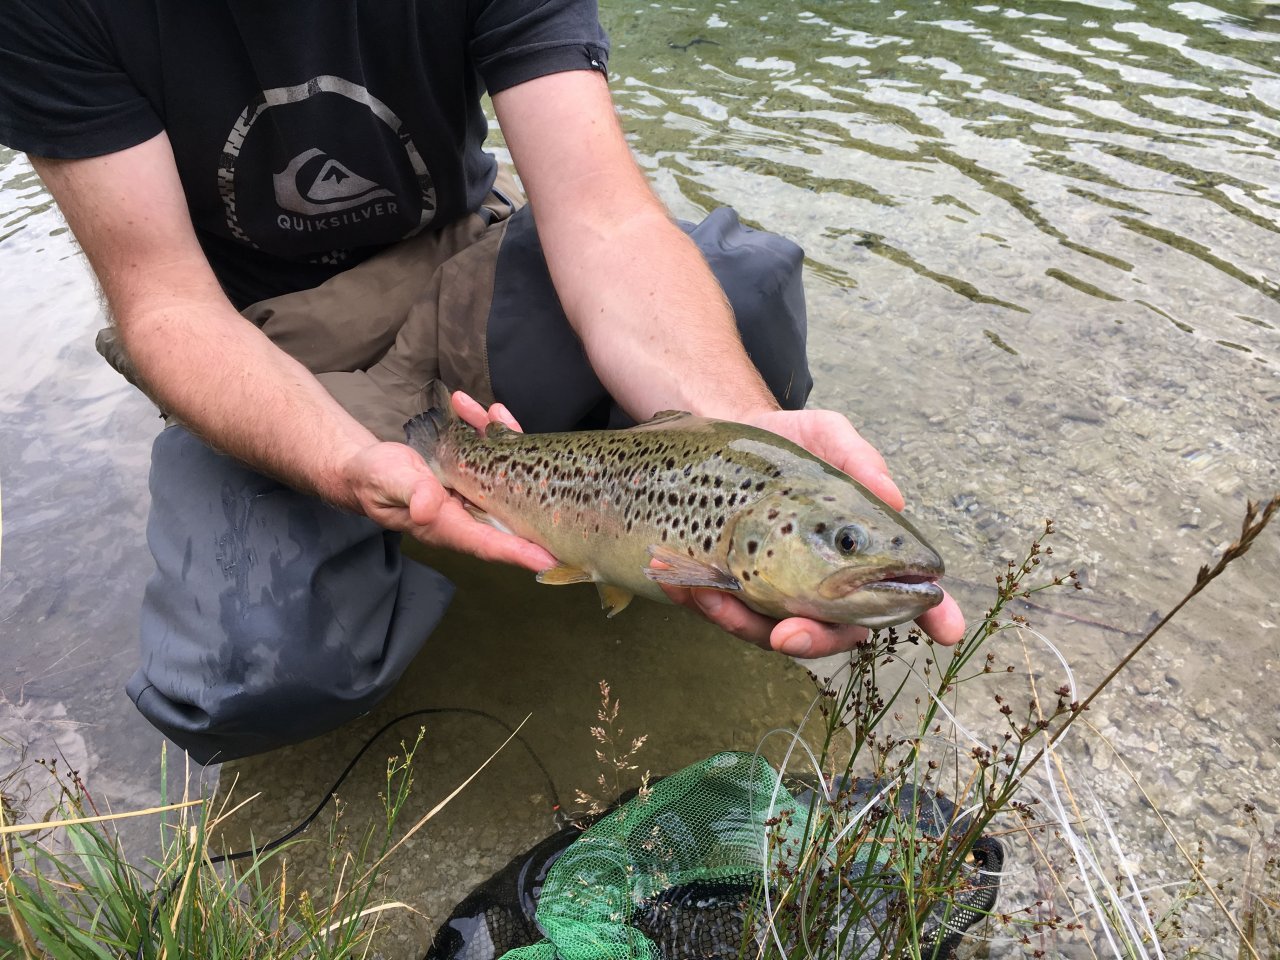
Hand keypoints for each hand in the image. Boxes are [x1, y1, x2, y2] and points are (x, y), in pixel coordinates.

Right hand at [341, 394, 554, 570]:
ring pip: (502, 473)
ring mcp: (471, 493)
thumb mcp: (390, 483)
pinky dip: (487, 428)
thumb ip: (411, 493)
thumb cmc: (375, 480)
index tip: (551, 559)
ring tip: (497, 412)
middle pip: (509, 506)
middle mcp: (466, 513)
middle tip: (550, 463)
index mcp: (448, 526)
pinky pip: (489, 453)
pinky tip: (483, 409)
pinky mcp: (469, 472)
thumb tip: (428, 509)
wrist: (366, 466)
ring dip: (504, 440)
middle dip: (529, 482)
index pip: (490, 544)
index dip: (521, 552)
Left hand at [660, 407, 965, 654]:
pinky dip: (709, 606)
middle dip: (814, 640)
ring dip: (746, 625)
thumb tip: (892, 496)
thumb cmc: (786, 444)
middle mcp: (826, 585)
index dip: (932, 614)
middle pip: (836, 633)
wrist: (723, 438)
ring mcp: (780, 594)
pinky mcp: (735, 595)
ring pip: (774, 634)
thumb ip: (857, 458)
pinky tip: (692, 585)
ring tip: (719, 596)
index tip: (947, 629)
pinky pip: (727, 616)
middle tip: (789, 634)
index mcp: (861, 553)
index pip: (905, 590)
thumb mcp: (825, 435)